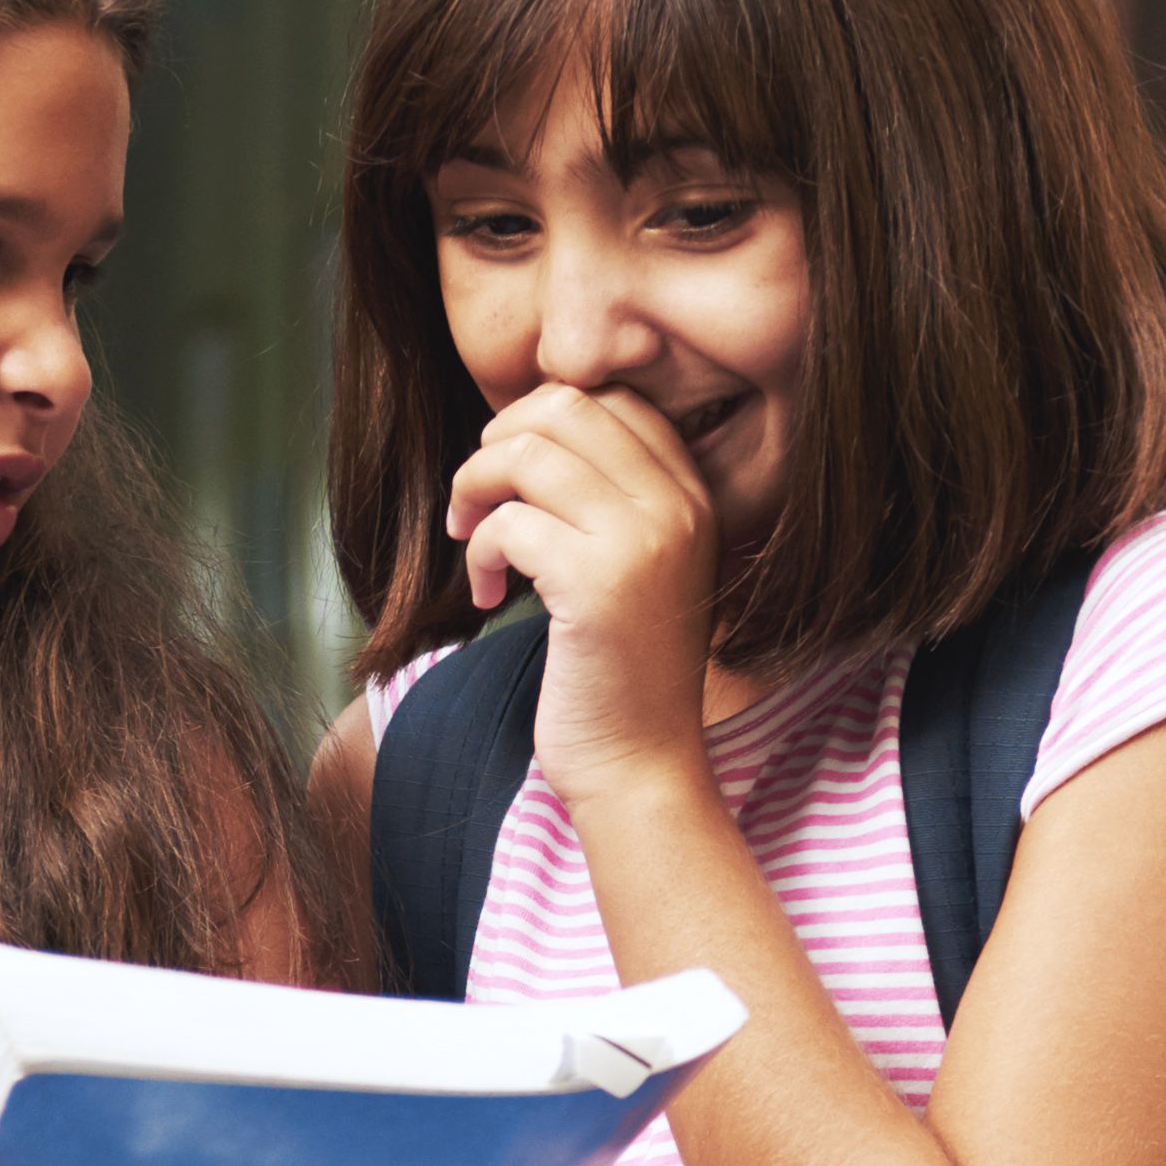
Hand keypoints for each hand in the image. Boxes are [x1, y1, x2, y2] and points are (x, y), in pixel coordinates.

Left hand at [445, 383, 723, 813]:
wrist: (640, 765)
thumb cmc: (620, 671)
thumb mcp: (633, 567)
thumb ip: (604, 497)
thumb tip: (522, 429)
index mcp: (693, 497)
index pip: (614, 400)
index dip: (544, 421)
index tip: (514, 477)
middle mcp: (678, 508)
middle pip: (566, 407)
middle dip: (498, 442)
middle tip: (479, 500)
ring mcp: (642, 542)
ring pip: (527, 453)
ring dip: (475, 489)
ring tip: (472, 540)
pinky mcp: (596, 584)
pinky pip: (508, 523)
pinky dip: (479, 552)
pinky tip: (489, 594)